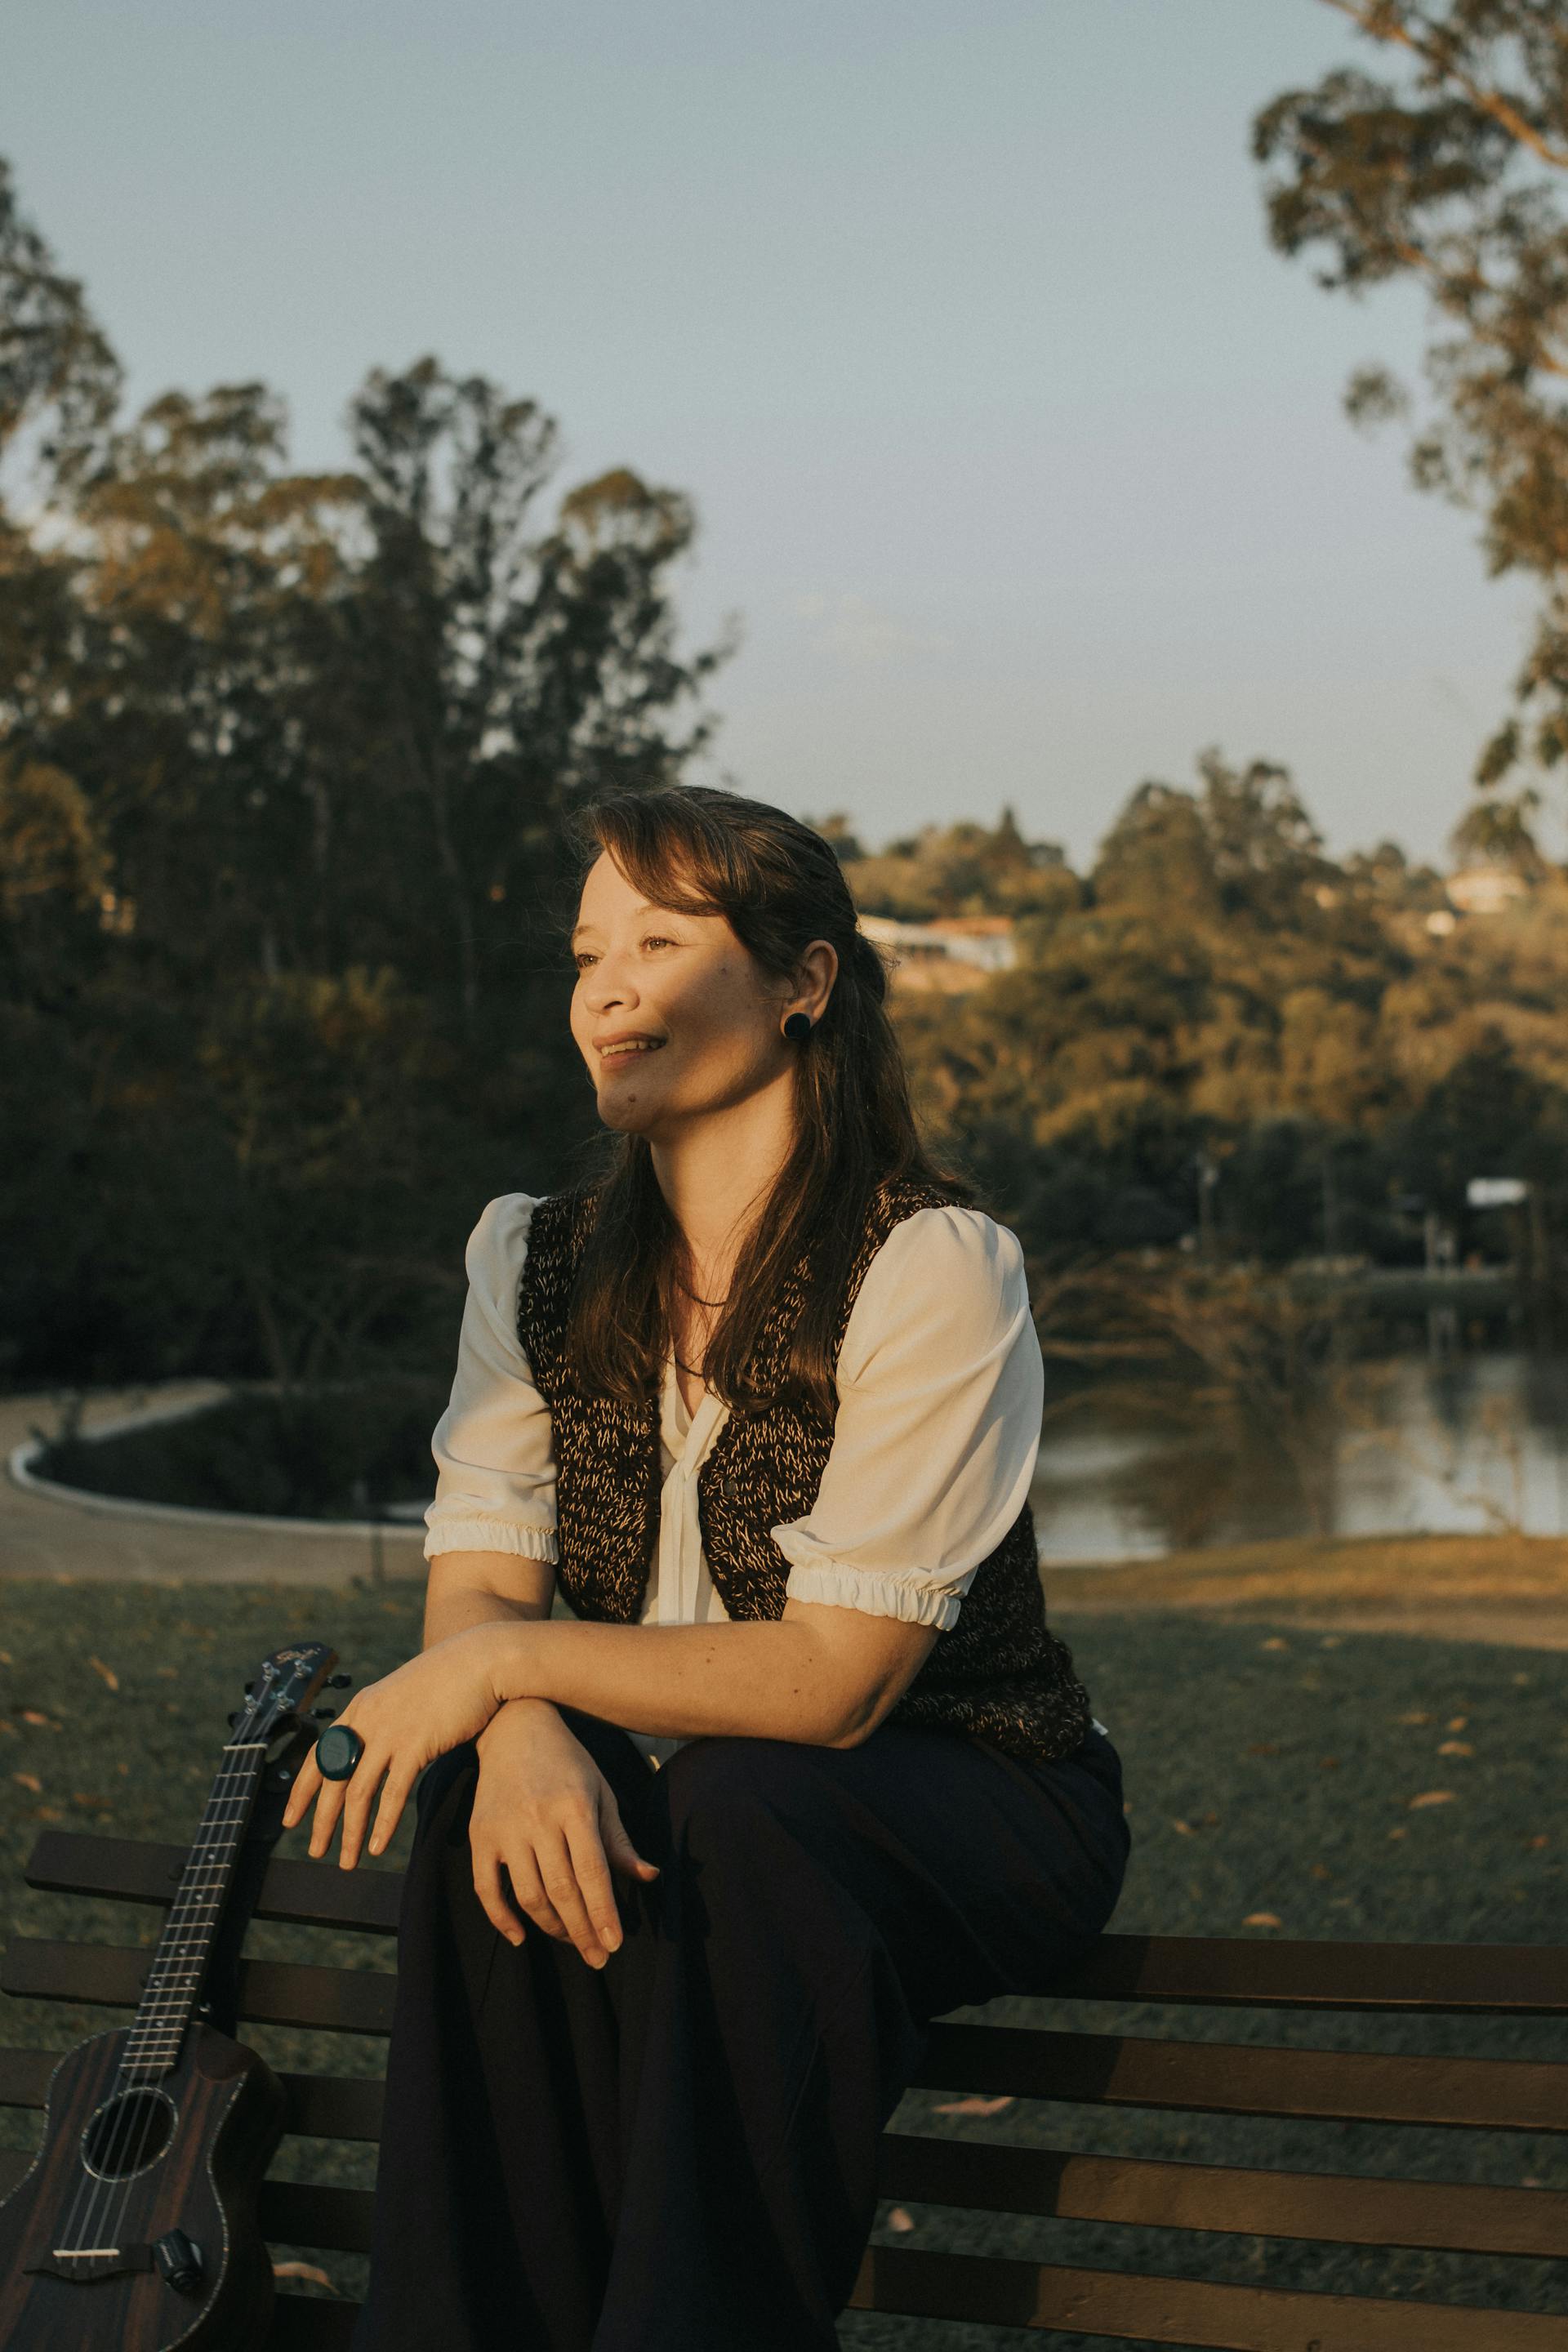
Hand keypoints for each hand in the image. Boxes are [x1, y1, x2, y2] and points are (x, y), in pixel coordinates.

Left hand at [281, 1625, 508, 1867]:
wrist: (480, 1660)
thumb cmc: (448, 1680)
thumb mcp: (401, 1696)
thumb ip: (383, 1721)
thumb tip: (372, 1750)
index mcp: (360, 1708)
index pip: (318, 1755)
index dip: (301, 1790)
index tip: (290, 1818)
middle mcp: (368, 1720)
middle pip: (332, 1779)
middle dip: (320, 1820)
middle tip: (314, 1850)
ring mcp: (390, 1732)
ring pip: (358, 1792)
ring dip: (350, 1832)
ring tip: (347, 1861)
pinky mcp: (416, 1744)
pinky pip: (393, 1793)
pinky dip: (382, 1824)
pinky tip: (376, 1846)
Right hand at [469, 1701, 658, 1967]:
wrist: (514, 1728)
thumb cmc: (568, 1763)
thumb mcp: (601, 1792)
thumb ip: (619, 1839)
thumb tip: (649, 1877)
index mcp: (575, 1807)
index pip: (592, 1872)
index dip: (603, 1913)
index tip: (614, 1945)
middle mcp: (539, 1819)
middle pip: (562, 1890)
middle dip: (582, 1931)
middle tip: (597, 1958)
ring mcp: (505, 1828)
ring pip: (528, 1894)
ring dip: (551, 1927)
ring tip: (571, 1940)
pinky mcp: (480, 1835)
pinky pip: (486, 1888)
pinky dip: (501, 1918)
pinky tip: (520, 1936)